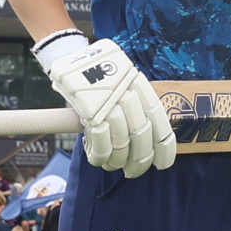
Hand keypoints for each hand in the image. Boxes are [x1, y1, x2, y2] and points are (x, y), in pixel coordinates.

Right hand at [35, 33, 175, 177]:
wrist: (67, 58)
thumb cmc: (96, 74)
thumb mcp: (121, 80)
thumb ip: (135, 103)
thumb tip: (147, 139)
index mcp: (138, 83)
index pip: (158, 119)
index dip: (163, 145)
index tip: (162, 163)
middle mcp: (126, 92)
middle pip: (141, 135)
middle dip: (139, 160)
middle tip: (134, 172)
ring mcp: (108, 102)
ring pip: (121, 143)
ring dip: (118, 161)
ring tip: (113, 165)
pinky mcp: (89, 112)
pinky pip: (101, 144)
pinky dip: (100, 156)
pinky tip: (98, 159)